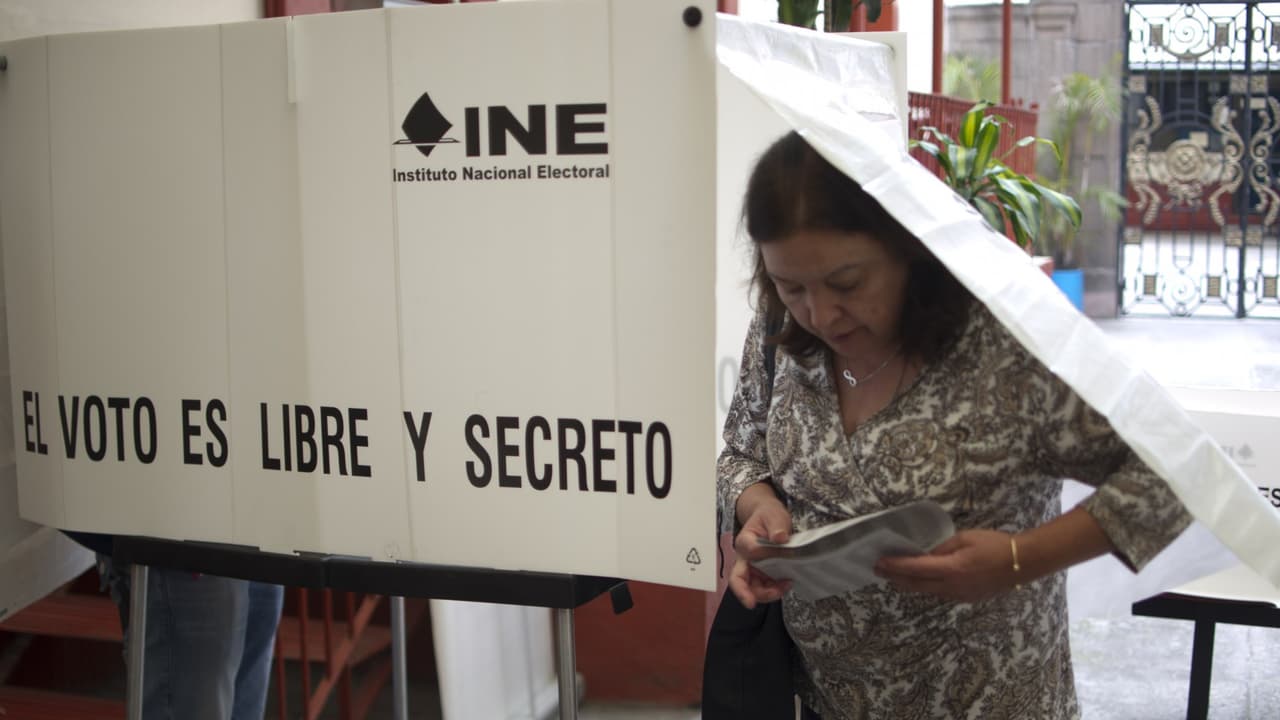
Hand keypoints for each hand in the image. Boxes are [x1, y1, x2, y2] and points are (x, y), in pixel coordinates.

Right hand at [727, 494, 792, 608]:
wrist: (770, 520)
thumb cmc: (769, 517)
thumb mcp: (774, 516)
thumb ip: (777, 526)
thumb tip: (779, 538)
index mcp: (745, 542)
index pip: (748, 551)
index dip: (762, 555)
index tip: (781, 552)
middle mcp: (745, 558)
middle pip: (740, 580)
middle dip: (752, 593)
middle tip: (773, 593)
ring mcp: (753, 569)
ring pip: (752, 588)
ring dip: (768, 593)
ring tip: (785, 586)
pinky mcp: (762, 575)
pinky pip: (765, 588)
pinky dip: (775, 590)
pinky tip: (786, 583)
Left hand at [874, 530, 1019, 602]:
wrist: (1023, 563)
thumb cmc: (995, 545)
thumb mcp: (965, 538)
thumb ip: (942, 548)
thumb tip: (926, 555)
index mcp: (952, 569)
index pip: (916, 568)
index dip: (896, 566)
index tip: (880, 563)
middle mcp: (953, 587)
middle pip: (917, 585)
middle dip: (896, 578)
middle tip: (879, 571)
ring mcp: (960, 596)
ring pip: (928, 591)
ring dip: (910, 584)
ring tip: (894, 577)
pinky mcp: (967, 599)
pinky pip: (941, 593)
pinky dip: (927, 587)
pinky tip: (920, 581)